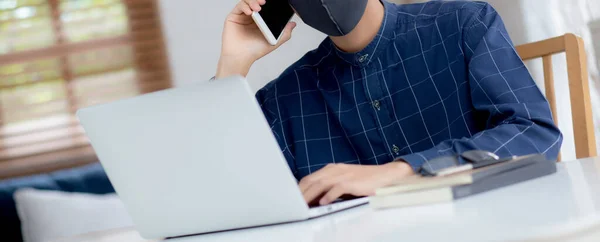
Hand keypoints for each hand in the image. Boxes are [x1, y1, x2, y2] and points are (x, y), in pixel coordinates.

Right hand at [216, 0, 296, 78]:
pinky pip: (239, 6)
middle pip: (255, 3)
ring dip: (253, 2)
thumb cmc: (255, 51)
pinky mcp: (233, 17)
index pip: (265, 8)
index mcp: (260, 21)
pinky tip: (250, 12)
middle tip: (265, 2)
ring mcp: (242, 17)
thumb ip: (285, 33)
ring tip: (258, 7)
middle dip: (260, 0)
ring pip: (247, 2)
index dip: (269, 4)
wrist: (241, 58)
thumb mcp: (274, 42)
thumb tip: (293, 24)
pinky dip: (245, 6)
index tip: (274, 3)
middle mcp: (251, 18)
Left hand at [299, 162, 414, 205]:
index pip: (310, 178)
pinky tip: (323, 203)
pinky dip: (329, 195)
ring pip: (321, 184)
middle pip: (312, 180)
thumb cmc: (366, 181)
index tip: (291, 199)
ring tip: (303, 205)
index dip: (299, 188)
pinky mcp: (354, 181)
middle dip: (301, 193)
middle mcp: (336, 169)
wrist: (388, 176)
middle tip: (293, 204)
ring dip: (310, 195)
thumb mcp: (345, 181)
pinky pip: (338, 188)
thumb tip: (315, 199)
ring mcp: (345, 174)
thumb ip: (330, 187)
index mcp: (332, 169)